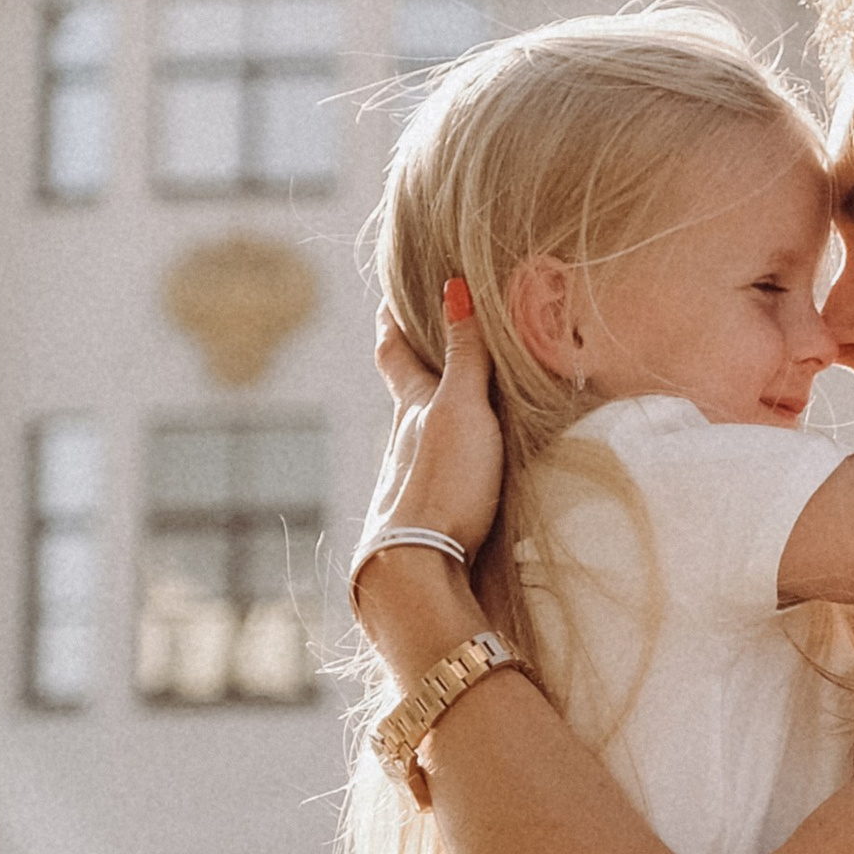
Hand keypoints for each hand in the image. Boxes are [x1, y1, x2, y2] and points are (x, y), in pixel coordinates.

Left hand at [355, 283, 508, 679]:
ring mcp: (411, 484)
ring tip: (453, 409)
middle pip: (402, 398)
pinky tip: (462, 475)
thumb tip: (455, 286)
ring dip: (431, 423)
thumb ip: (465, 355)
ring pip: (417, 441)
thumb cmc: (442, 483)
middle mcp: (404, 444)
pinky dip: (448, 464)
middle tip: (415, 343)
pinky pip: (438, 478)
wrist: (418, 568)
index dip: (392, 325)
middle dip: (409, 370)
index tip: (388, 301)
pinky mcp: (429, 521)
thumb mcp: (462, 408)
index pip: (396, 356)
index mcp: (412, 410)